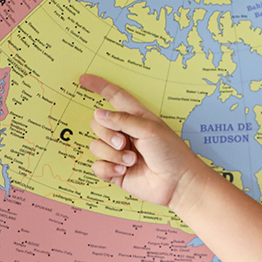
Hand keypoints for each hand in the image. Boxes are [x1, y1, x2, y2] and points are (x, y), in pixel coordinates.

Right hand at [80, 74, 212, 208]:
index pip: (114, 96)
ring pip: (96, 146)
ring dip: (112, 154)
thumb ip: (122, 120)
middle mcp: (124, 133)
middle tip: (124, 143)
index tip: (84, 78)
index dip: (100, 86)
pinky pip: (97, 166)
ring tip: (131, 161)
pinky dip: (108, 169)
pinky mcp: (115, 171)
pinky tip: (123, 172)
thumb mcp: (149, 129)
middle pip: (98, 124)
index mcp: (135, 117)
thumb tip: (98, 113)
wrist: (177, 183)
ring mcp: (118, 152)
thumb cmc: (171, 152)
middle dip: (108, 134)